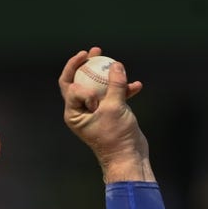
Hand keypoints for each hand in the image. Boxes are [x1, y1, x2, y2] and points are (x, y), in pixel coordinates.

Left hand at [59, 47, 155, 182]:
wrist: (129, 158)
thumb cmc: (116, 137)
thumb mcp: (115, 108)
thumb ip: (115, 85)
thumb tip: (116, 64)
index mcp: (73, 113)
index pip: (71, 86)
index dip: (81, 80)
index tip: (93, 82)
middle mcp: (82, 111)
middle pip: (80, 82)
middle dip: (87, 65)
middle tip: (94, 51)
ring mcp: (96, 112)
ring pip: (99, 87)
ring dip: (107, 74)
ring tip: (114, 60)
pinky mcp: (111, 114)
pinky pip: (115, 96)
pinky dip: (124, 90)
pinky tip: (137, 85)